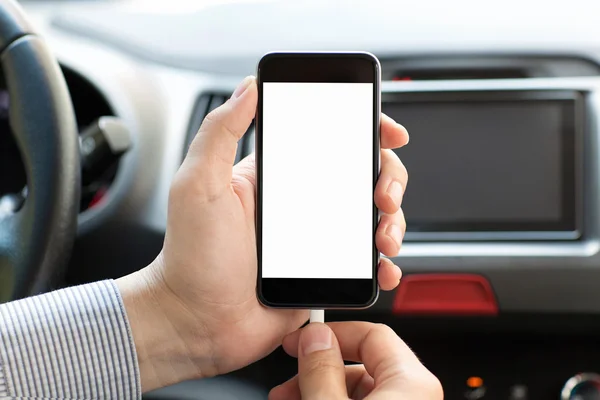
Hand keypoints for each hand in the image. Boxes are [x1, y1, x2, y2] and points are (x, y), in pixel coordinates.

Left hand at [116, 76, 409, 390]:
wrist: (196, 324)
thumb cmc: (190, 258)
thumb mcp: (197, 185)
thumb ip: (219, 132)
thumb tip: (248, 87)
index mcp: (275, 176)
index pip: (327, 138)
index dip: (363, 128)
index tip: (387, 130)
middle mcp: (300, 204)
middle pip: (362, 175)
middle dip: (388, 178)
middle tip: (384, 196)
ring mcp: (315, 240)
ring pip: (370, 217)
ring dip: (392, 220)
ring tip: (384, 237)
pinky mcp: (324, 272)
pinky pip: (364, 262)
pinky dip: (382, 264)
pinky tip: (382, 268)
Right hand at [270, 322, 442, 399]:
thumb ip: (321, 371)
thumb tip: (314, 339)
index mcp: (412, 383)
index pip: (372, 333)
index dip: (332, 332)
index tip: (302, 340)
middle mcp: (416, 396)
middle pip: (362, 364)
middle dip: (318, 370)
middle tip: (289, 382)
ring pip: (360, 391)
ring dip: (321, 390)